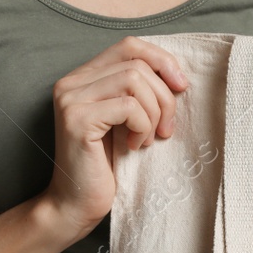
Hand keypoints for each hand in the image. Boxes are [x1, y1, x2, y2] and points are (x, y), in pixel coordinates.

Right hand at [37, 36, 188, 239]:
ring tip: (148, 139)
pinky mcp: (77, 119)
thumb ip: (138, 92)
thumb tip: (177, 76)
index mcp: (82, 78)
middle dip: (163, 96)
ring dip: (154, 113)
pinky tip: (134, 146)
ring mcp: (71, 99)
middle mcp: (70, 82)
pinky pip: (129, 107)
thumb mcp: (126, 120)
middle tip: (166, 129)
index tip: (181, 87)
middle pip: (136, 63)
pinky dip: (142, 127)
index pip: (129, 46)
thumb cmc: (106, 166)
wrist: (75, 205)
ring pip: (134, 80)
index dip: (161, 60)